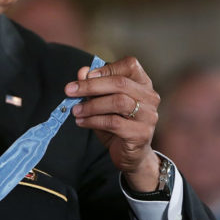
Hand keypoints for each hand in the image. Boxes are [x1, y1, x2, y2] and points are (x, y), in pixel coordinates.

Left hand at [65, 56, 161, 191]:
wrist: (131, 154)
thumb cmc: (116, 123)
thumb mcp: (102, 102)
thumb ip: (93, 87)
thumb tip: (82, 72)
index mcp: (143, 84)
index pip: (130, 65)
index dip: (107, 68)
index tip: (86, 75)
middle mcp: (150, 97)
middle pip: (120, 83)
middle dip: (91, 86)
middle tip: (69, 90)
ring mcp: (148, 116)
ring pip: (118, 102)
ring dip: (91, 105)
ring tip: (75, 110)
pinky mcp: (141, 133)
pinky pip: (114, 122)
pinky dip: (93, 121)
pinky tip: (81, 122)